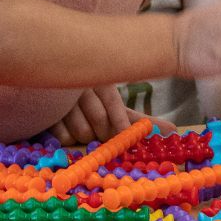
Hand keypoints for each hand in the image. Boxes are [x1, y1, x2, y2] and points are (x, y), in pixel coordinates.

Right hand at [49, 84, 172, 145]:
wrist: (53, 93)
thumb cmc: (92, 105)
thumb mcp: (115, 108)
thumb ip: (140, 120)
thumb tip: (173, 130)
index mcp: (102, 82)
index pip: (115, 104)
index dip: (121, 123)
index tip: (125, 138)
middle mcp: (83, 87)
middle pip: (99, 122)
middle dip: (103, 134)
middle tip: (102, 136)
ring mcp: (63, 100)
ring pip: (81, 133)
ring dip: (85, 137)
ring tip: (82, 128)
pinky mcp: (46, 113)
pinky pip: (62, 137)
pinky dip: (67, 139)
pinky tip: (66, 128)